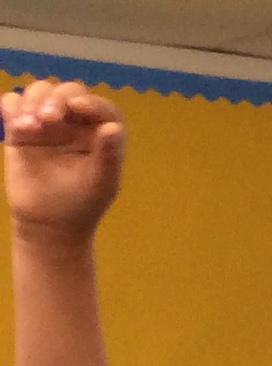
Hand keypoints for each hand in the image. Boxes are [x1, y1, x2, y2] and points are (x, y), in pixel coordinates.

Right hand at [2, 83, 123, 245]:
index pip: (100, 108)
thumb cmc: (81, 204)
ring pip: (40, 91)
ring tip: (29, 126)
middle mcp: (76, 124)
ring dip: (33, 100)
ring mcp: (47, 123)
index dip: (90, 103)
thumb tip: (112, 128)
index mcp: (100, 135)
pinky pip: (13, 102)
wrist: (48, 222)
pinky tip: (17, 126)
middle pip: (68, 92)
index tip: (77, 108)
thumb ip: (108, 155)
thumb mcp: (100, 183)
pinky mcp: (21, 128)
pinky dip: (13, 106)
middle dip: (57, 99)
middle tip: (49, 119)